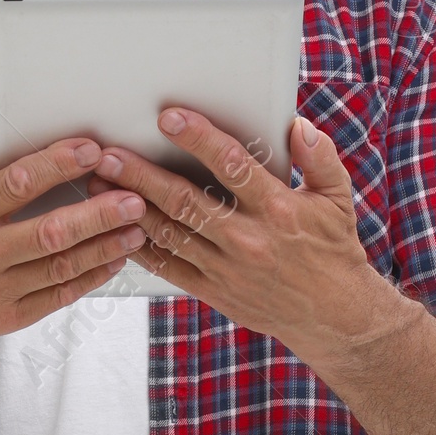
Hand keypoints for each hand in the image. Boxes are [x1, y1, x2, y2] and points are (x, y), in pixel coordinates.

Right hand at [0, 133, 146, 347]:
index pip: (17, 183)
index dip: (58, 165)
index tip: (92, 150)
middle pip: (50, 232)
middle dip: (97, 214)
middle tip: (133, 199)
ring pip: (61, 266)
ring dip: (104, 248)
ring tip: (137, 228)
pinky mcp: (7, 317)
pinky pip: (58, 295)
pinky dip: (90, 278)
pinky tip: (114, 260)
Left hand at [86, 109, 397, 367]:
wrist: (333, 316)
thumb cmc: (333, 250)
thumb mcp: (338, 199)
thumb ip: (319, 158)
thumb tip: (297, 126)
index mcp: (278, 207)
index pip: (231, 165)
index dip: (197, 138)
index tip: (169, 118)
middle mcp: (248, 239)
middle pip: (184, 200)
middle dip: (141, 175)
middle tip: (107, 154)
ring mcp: (227, 268)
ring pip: (168, 233)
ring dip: (129, 207)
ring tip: (97, 185)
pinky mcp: (214, 291)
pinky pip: (169, 267)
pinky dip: (141, 247)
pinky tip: (116, 227)